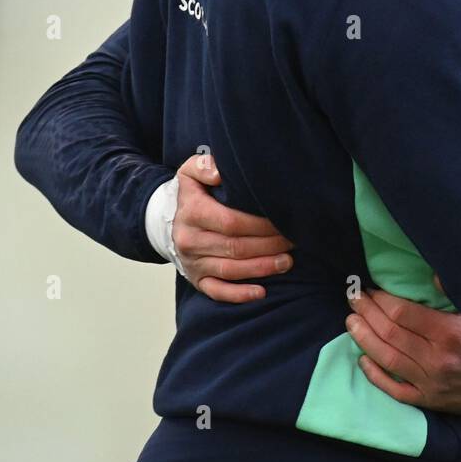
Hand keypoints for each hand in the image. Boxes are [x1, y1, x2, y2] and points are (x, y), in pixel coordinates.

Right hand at [171, 154, 293, 302]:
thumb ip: (205, 166)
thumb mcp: (191, 172)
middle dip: (268, 245)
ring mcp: (193, 263)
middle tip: (293, 239)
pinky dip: (239, 295)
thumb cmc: (191, 194)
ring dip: (261, 268)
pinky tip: (261, 293)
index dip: (260, 224)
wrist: (167, 220)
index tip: (283, 219)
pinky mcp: (196, 279)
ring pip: (230, 270)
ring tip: (287, 261)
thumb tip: (220, 173)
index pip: (231, 221)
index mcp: (192, 213)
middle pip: (235, 247)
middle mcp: (190, 240)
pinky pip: (217, 291)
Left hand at [345, 285, 460, 415]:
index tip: (370, 290)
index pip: (402, 313)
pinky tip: (363, 360)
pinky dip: (377, 376)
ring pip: (389, 359)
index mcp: (448, 332)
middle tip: (353, 299)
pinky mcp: (431, 401)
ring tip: (350, 323)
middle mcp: (436, 359)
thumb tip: (433, 275)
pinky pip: (396, 391)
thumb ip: (457, 293)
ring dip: (365, 339)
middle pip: (390, 333)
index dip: (381, 300)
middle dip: (367, 313)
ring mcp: (431, 383)